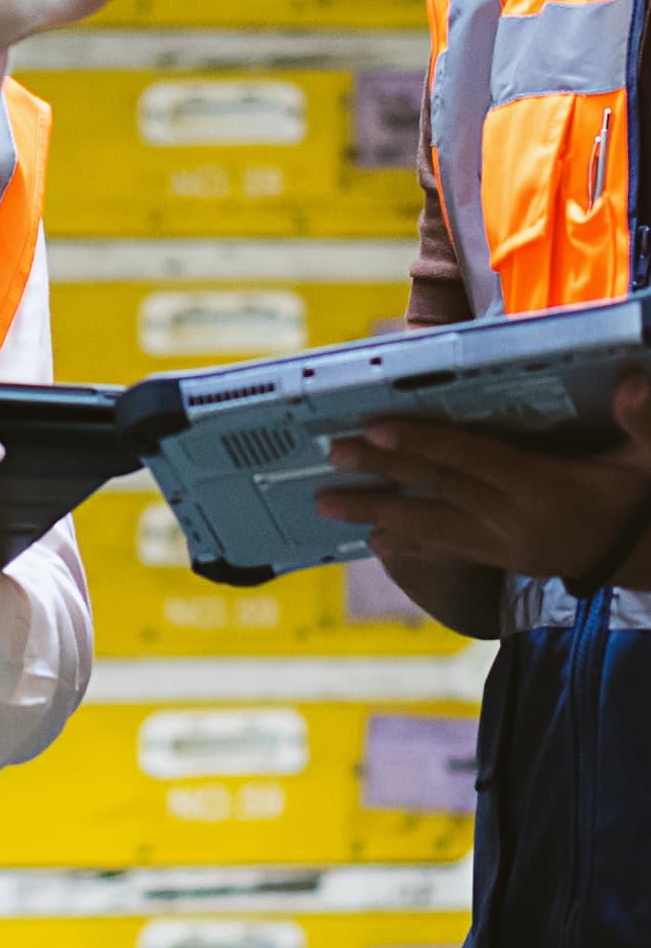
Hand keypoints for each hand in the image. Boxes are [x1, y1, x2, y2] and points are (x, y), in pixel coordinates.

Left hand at [314, 375, 650, 583]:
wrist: (648, 559)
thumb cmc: (641, 497)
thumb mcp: (650, 459)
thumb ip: (641, 420)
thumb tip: (630, 385)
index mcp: (543, 491)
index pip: (472, 460)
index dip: (423, 444)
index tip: (374, 429)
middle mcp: (515, 524)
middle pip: (437, 494)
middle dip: (381, 475)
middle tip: (331, 458)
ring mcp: (505, 549)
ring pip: (430, 530)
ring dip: (376, 515)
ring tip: (328, 507)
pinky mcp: (502, 563)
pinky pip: (445, 552)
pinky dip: (407, 544)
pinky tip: (373, 539)